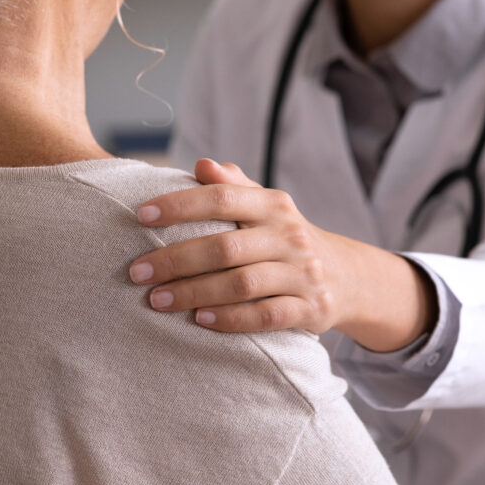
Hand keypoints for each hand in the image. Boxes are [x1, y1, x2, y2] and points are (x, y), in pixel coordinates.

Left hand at [129, 159, 435, 350]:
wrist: (348, 278)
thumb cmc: (286, 239)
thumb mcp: (266, 207)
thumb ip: (234, 186)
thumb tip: (201, 164)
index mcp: (273, 205)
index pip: (223, 198)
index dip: (180, 205)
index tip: (141, 215)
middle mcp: (290, 236)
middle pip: (225, 247)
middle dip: (175, 259)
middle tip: (136, 271)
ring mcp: (302, 274)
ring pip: (241, 284)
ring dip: (193, 293)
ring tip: (156, 300)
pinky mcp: (309, 309)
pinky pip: (265, 316)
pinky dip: (229, 319)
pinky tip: (198, 320)